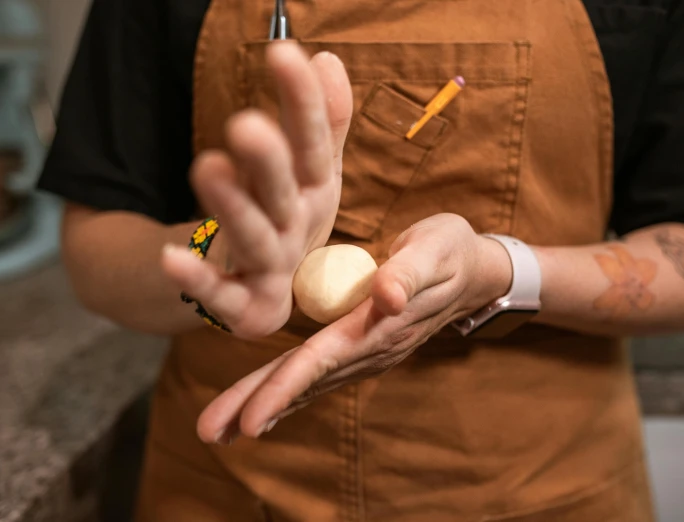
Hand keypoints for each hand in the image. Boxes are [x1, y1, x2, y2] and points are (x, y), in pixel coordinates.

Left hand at [160, 41, 353, 338]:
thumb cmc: (290, 217)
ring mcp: (273, 270)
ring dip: (234, 209)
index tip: (283, 53)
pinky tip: (169, 258)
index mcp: (315, 192)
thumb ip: (322, 121)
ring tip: (207, 168)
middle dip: (269, 161)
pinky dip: (197, 280)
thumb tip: (327, 59)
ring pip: (255, 239)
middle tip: (246, 125)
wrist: (270, 287)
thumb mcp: (312, 171)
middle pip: (284, 193)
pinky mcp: (245, 308)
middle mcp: (298, 229)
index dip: (303, 103)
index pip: (313, 144)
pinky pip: (219, 294)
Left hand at [195, 214, 512, 443]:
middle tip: (210, 432)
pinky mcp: (359, 346)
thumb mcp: (435, 249)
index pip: (323, 360)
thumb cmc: (450, 252)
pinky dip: (285, 391)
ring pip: (307, 382)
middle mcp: (368, 349)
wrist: (473, 272)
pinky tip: (260, 406)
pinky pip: (316, 373)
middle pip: (305, 380)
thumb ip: (409, 272)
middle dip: (257, 404)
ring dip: (263, 403)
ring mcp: (364, 352)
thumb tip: (388, 297)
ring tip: (220, 429)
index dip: (285, 387)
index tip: (250, 418)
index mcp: (378, 326)